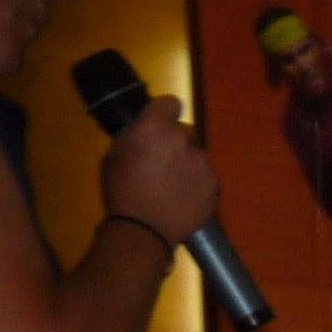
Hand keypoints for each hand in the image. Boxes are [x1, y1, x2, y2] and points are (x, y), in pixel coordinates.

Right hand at [99, 92, 219, 242]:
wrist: (144, 229)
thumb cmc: (122, 189)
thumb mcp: (116, 154)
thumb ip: (136, 136)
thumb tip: (147, 131)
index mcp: (155, 127)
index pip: (171, 102)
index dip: (164, 112)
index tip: (159, 123)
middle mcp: (183, 140)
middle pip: (185, 131)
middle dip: (175, 141)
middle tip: (162, 161)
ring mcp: (203, 163)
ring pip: (197, 155)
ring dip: (188, 163)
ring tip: (173, 185)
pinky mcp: (215, 185)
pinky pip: (207, 177)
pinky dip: (198, 183)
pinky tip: (184, 197)